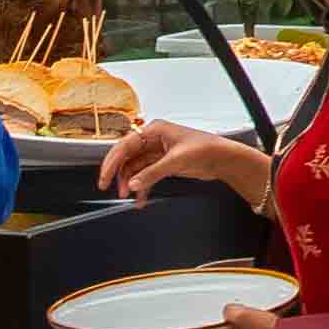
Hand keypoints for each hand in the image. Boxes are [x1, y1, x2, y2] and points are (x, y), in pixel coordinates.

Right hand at [97, 118, 258, 199]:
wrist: (223, 159)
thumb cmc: (206, 148)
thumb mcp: (176, 161)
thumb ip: (152, 173)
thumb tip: (134, 183)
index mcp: (155, 130)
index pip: (125, 145)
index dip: (112, 162)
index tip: (105, 177)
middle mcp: (154, 139)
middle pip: (128, 157)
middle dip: (120, 174)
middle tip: (114, 189)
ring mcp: (159, 152)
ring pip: (136, 168)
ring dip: (131, 182)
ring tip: (129, 196)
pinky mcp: (164, 164)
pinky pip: (146, 175)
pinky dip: (142, 186)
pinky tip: (140, 198)